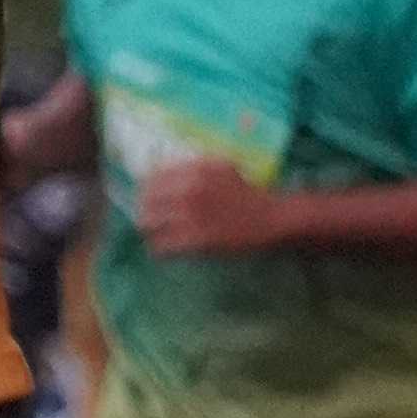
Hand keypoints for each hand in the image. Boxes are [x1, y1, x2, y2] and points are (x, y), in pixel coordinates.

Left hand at [132, 155, 294, 258]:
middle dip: (144, 210)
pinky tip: (163, 250)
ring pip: (149, 224)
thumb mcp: (221, 167)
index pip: (152, 177)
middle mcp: (188, 191)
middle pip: (146, 201)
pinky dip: (159, 249)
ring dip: (149, 230)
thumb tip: (162, 169)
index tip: (147, 197)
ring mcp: (191, 216)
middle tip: (148, 218)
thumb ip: (194, 167)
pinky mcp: (196, 241)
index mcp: (194, 170)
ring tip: (154, 235)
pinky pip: (163, 246)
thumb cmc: (248, 193)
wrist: (271, 218)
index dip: (146, 189)